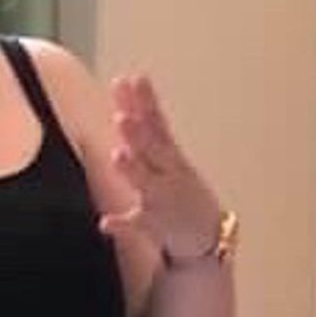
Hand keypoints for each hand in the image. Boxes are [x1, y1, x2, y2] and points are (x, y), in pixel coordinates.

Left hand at [98, 73, 225, 262]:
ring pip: (146, 182)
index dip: (146, 101)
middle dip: (138, 132)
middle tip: (123, 116)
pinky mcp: (156, 226)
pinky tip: (105, 222)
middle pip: (152, 148)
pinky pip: (137, 225)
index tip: (133, 79)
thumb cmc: (184, 193)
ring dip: (133, 169)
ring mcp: (162, 199)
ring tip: (119, 155)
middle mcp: (168, 174)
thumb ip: (147, 132)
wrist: (210, 237)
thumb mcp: (171, 159)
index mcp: (171, 156)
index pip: (157, 123)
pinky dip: (122, 224)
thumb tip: (125, 99)